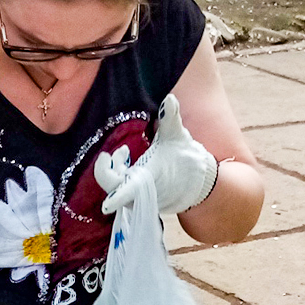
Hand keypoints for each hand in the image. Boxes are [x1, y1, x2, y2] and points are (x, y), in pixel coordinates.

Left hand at [96, 94, 219, 215]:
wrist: (198, 180)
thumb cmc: (184, 156)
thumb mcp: (176, 134)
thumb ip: (170, 117)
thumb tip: (170, 99)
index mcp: (148, 179)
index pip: (129, 191)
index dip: (117, 198)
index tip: (106, 205)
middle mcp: (141, 194)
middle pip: (112, 187)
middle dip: (109, 168)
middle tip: (117, 151)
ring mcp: (139, 200)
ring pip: (115, 188)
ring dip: (115, 170)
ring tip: (124, 153)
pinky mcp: (138, 202)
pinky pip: (121, 192)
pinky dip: (120, 177)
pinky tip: (128, 163)